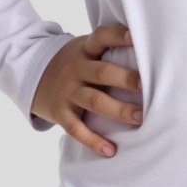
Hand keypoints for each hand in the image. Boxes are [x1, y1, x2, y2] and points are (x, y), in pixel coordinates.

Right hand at [30, 24, 141, 156]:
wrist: (35, 75)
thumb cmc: (76, 62)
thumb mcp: (85, 48)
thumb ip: (108, 49)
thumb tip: (151, 51)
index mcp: (85, 49)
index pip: (101, 37)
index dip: (118, 36)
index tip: (136, 37)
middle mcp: (76, 68)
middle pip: (102, 73)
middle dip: (126, 79)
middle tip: (147, 87)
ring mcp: (67, 91)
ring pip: (94, 101)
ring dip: (118, 110)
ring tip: (140, 117)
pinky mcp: (60, 113)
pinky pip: (76, 129)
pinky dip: (94, 141)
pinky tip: (111, 150)